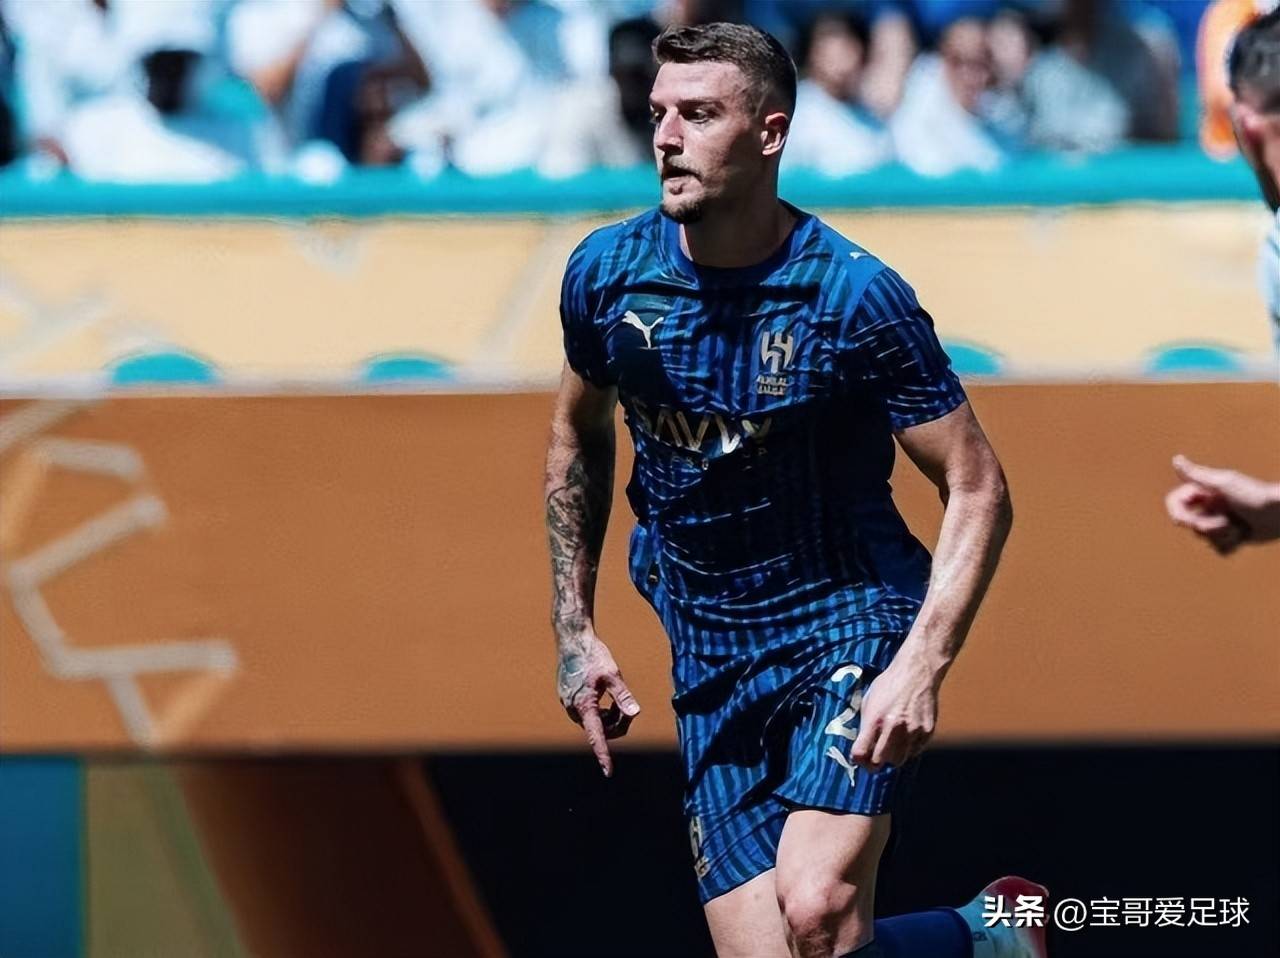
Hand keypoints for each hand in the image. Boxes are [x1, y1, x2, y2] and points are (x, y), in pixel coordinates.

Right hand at [556, 633, 639, 776]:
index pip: (596, 737)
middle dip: (616, 723)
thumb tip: (635, 714)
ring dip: (608, 716)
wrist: (572, 639)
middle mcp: (573, 708)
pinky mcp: (568, 697)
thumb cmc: (593, 655)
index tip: (609, 772)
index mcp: (584, 705)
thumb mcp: (612, 674)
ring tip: (614, 696)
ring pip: (594, 722)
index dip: (604, 755)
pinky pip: (587, 713)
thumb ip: (623, 696)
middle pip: (600, 729)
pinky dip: (599, 709)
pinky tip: (603, 694)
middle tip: (627, 706)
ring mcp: (568, 703)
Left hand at [851, 654, 939, 772]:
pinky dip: (908, 748)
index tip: (859, 758)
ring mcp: (913, 731)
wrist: (916, 672)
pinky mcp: (927, 732)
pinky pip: (914, 752)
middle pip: (880, 762)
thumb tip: (861, 747)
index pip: (861, 753)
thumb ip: (865, 725)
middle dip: (874, 762)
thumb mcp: (869, 701)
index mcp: (875, 719)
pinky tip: (905, 735)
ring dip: (892, 757)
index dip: (858, 759)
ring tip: (890, 744)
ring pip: (899, 760)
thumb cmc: (889, 685)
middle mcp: (894, 728)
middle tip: (873, 757)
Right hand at [1166, 455, 1279, 554]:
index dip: (1178, 513)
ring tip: (1241, 527)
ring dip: (1223, 535)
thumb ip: (1197, 474)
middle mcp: (1210, 505)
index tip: (1185, 521)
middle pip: (1189, 523)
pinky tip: (1244, 536)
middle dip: (1208, 526)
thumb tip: (1175, 459)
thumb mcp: (1224, 483)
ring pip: (1204, 538)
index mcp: (1205, 491)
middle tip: (1227, 522)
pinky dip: (1231, 545)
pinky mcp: (1232, 537)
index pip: (1176, 502)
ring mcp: (1221, 521)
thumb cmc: (1256, 495)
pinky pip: (1219, 548)